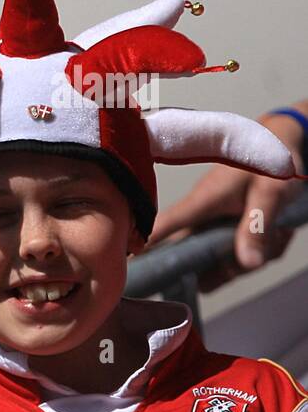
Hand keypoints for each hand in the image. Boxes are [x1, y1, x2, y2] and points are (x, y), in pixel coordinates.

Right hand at [146, 108, 305, 291]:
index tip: (127, 267)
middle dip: (222, 269)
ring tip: (278, 235)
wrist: (285, 143)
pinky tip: (279, 232)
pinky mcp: (230, 228)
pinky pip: (242, 253)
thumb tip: (247, 264)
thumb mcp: (271, 193)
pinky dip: (264, 249)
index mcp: (202, 202)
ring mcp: (216, 224)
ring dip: (252, 256)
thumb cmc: (273, 159)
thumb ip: (258, 227)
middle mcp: (203, 217)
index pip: (164, 226)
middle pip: (196, 257)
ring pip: (223, 259)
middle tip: (246, 265)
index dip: (144, 247)